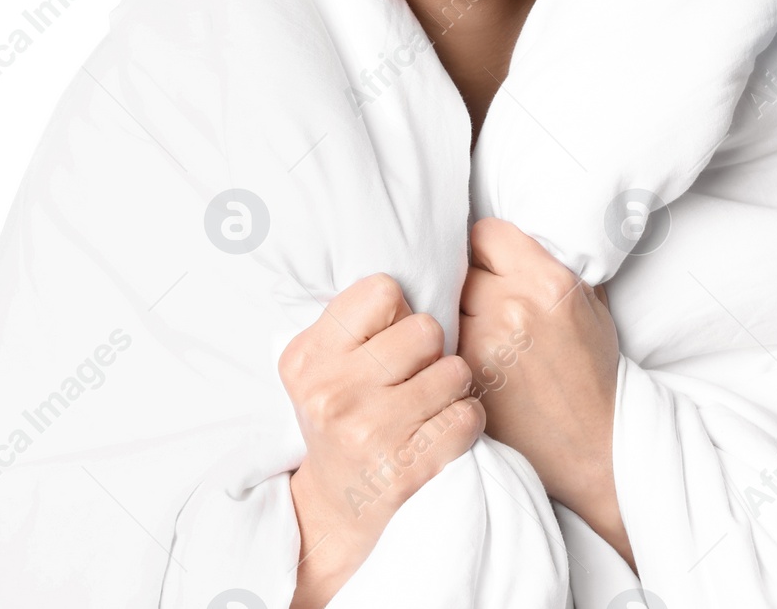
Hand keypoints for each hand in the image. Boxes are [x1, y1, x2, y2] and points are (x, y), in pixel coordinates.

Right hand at [279, 272, 484, 608]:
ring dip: (453, 385)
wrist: (334, 509)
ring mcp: (368, 432)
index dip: (399, 311)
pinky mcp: (405, 469)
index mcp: (308, 357)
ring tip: (431, 401)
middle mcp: (332, 393)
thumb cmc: (340, 419)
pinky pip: (468, 416)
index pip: (383, 291)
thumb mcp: (322, 366)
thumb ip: (353, 323)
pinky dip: (467, 420)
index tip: (390, 337)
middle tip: (415, 374)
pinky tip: (444, 429)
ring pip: (455, 370)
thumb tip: (417, 266)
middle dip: (431, 349)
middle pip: (426, 329)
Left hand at [455, 217, 619, 510]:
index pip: (485, 233)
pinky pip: (440, 344)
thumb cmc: (595, 374)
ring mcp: (483, 345)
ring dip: (456, 313)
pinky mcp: (464, 378)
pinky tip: (471, 360)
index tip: (491, 262)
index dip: (487, 247)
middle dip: (472, 280)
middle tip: (486, 300)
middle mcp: (512, 308)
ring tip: (480, 332)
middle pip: (460, 268)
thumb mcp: (592, 305)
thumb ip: (554, 264)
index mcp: (548, 283)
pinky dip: (449, 347)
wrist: (595, 447)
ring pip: (444, 305)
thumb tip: (519, 234)